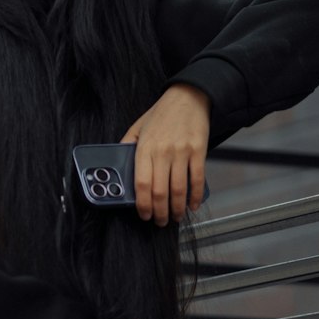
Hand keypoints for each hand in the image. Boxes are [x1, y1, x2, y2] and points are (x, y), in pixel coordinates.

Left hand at [118, 84, 210, 225]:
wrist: (188, 97)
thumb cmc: (161, 113)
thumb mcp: (138, 126)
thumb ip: (127, 145)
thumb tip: (119, 165)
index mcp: (144, 147)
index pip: (140, 183)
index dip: (142, 204)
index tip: (144, 214)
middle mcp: (162, 152)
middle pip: (160, 191)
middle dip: (159, 213)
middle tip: (159, 222)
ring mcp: (181, 152)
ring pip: (179, 190)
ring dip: (176, 209)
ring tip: (174, 217)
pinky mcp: (199, 151)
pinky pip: (197, 179)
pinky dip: (195, 197)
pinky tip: (192, 205)